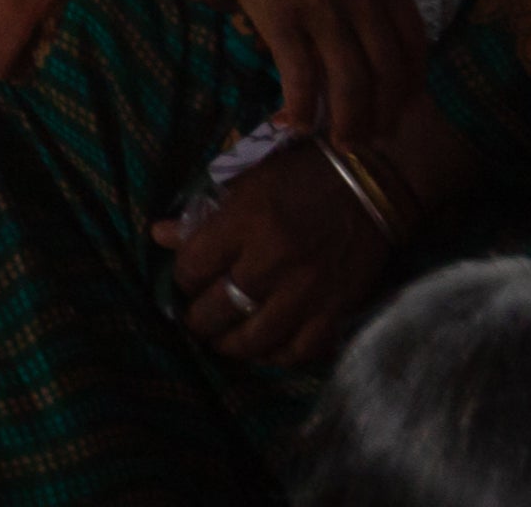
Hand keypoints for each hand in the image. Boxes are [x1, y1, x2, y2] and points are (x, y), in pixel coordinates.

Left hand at [162, 140, 399, 373]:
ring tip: (221, 342)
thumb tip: (158, 235)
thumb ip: (203, 212)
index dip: (182, 278)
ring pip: (258, 336)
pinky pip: (303, 348)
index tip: (183, 281)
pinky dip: (279, 356)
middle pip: (221, 306)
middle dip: (199, 319)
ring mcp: (307, 289)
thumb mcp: (245, 180)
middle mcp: (273, 260)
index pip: (195, 265)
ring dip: (232, 345)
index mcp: (246, 221)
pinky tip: (265, 351)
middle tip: (194, 321)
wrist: (372, 186)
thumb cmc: (302, 175)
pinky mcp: (338, 309)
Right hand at [192, 0, 433, 147]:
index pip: (413, 44)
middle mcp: (361, 0)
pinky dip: (302, 107)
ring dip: (350, 122)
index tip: (403, 101)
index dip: (412, 81)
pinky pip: (300, 76)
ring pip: (350, 84)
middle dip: (385, 114)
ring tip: (342, 143)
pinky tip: (296, 123)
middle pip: (386, 73)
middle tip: (374, 135)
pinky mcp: (281, 20)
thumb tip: (369, 17)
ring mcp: (322, 12)